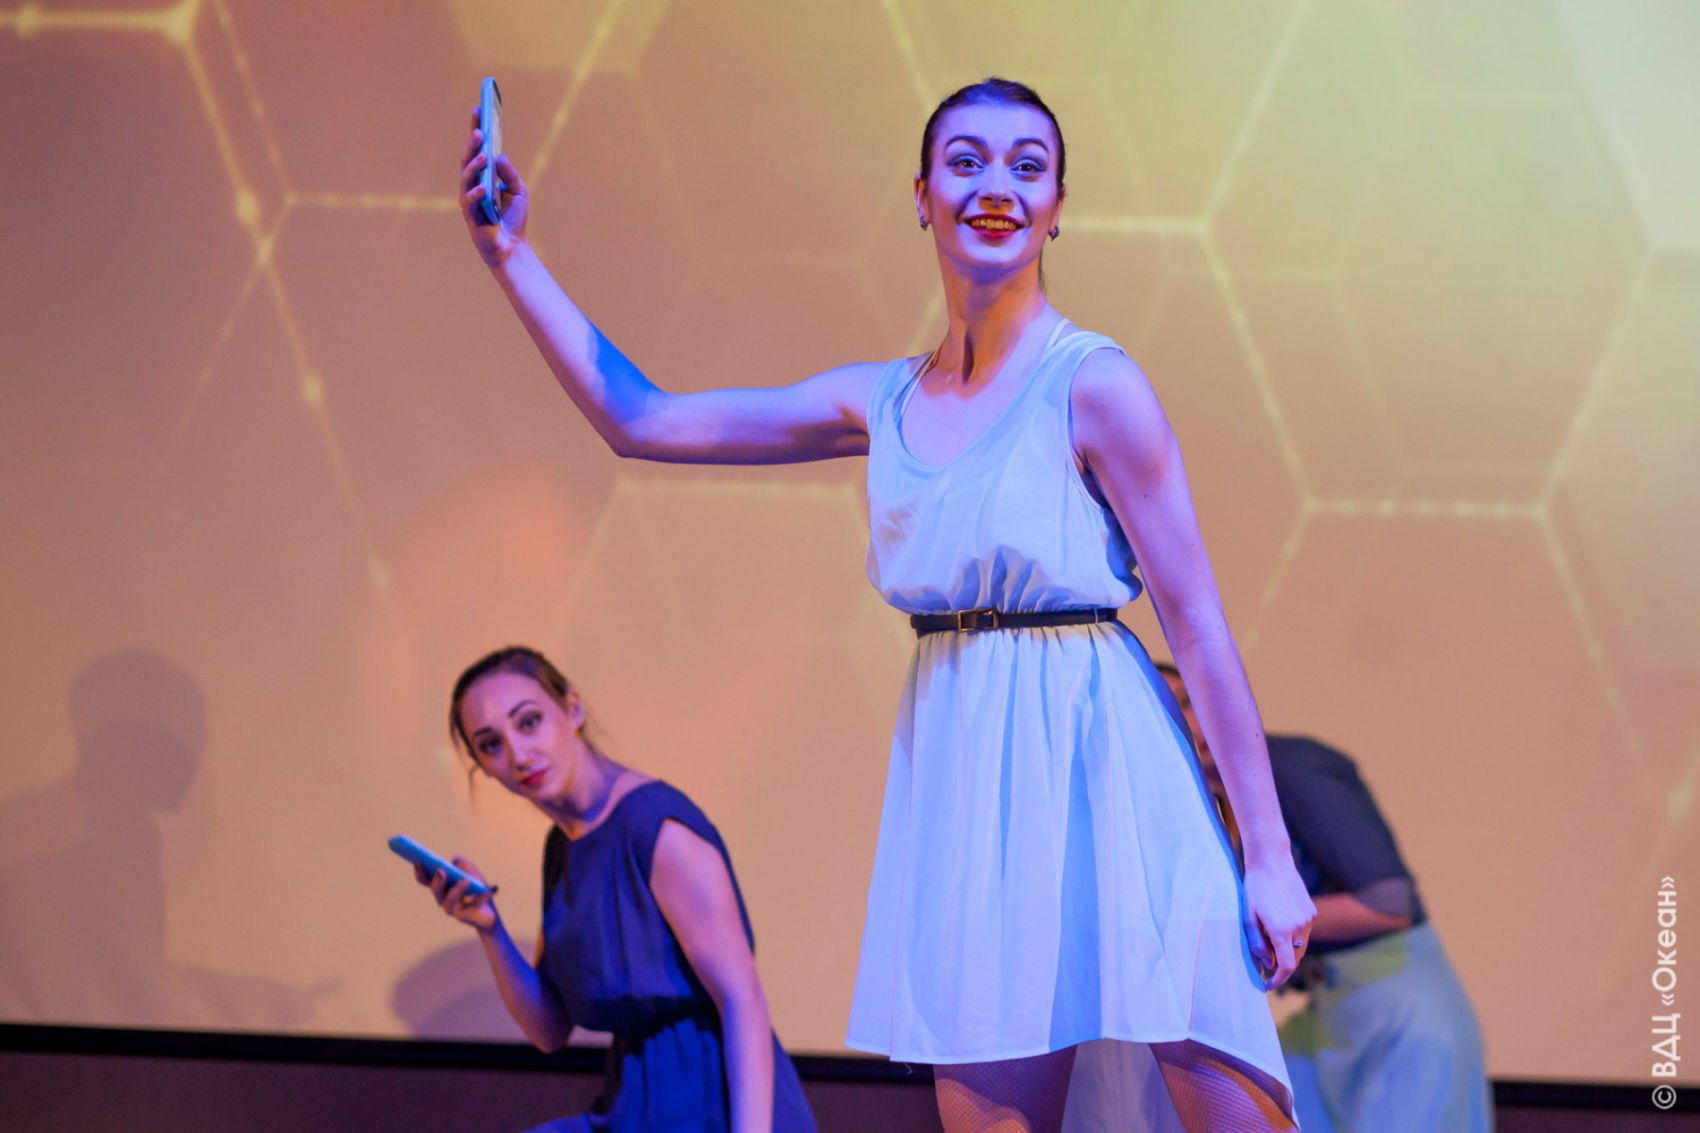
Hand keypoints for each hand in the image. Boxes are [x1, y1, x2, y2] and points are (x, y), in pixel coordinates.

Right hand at [414, 856, 499, 933]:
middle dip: (437, 881)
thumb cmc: (476, 891)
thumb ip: (463, 864)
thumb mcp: (472, 873)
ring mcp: (452, 909)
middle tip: (441, 871)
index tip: (418, 861)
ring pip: (450, 899)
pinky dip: (482, 896)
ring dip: (458, 888)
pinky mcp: (464, 916)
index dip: (420, 872)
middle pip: (435, 891)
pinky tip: (491, 890)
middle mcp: (442, 900)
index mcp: (441, 888)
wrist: (487, 914)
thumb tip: (455, 860)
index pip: (426, 880)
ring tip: (466, 880)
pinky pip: (473, 905)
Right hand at [459, 111, 528, 266]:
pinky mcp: (470, 215)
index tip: (479, 109)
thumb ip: (510, 173)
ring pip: (466, 177)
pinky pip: (470, 201)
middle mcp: (473, 185)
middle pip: (468, 159)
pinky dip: (477, 193)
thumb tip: (500, 156)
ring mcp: (470, 199)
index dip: (476, 129)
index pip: (477, 149)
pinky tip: (484, 188)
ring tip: (485, 153)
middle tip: (479, 129)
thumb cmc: (513, 219)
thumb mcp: (519, 191)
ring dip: (475, 164)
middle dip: (473, 143)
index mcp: (483, 176)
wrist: (511, 247)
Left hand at [1241, 856, 1315, 989]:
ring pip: (1300, 945)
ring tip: (1269, 937)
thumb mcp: (1248, 917)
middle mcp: (1299, 927)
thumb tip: (1268, 964)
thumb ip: (1257, 944)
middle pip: (1295, 958)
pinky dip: (1293, 935)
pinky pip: (1303, 931)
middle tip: (1266, 964)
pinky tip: (1279, 920)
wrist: (1271, 861)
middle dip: (1282, 965)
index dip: (1278, 979)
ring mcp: (1308, 918)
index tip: (1268, 984)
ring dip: (1288, 949)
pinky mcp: (1311, 911)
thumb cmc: (1254, 888)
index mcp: (1281, 930)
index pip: (1287, 966)